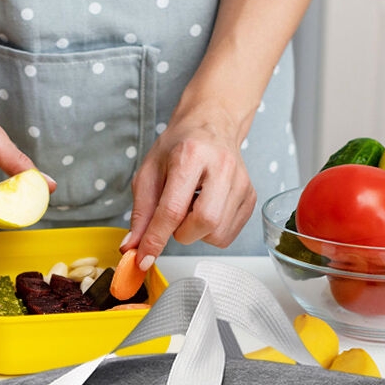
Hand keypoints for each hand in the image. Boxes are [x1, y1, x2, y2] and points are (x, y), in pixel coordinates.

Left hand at [120, 105, 257, 267]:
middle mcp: (223, 167)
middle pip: (205, 222)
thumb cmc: (179, 147)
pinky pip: (228, 235)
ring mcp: (242, 183)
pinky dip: (210, 232)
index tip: (143, 258)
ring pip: (217, 234)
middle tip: (174, 217)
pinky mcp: (251, 197)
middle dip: (182, 233)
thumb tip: (133, 248)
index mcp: (192, 155)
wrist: (212, 125)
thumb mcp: (149, 172)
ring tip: (191, 208)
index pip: (173, 209)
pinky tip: (205, 209)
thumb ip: (141, 212)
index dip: (156, 239)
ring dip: (196, 233)